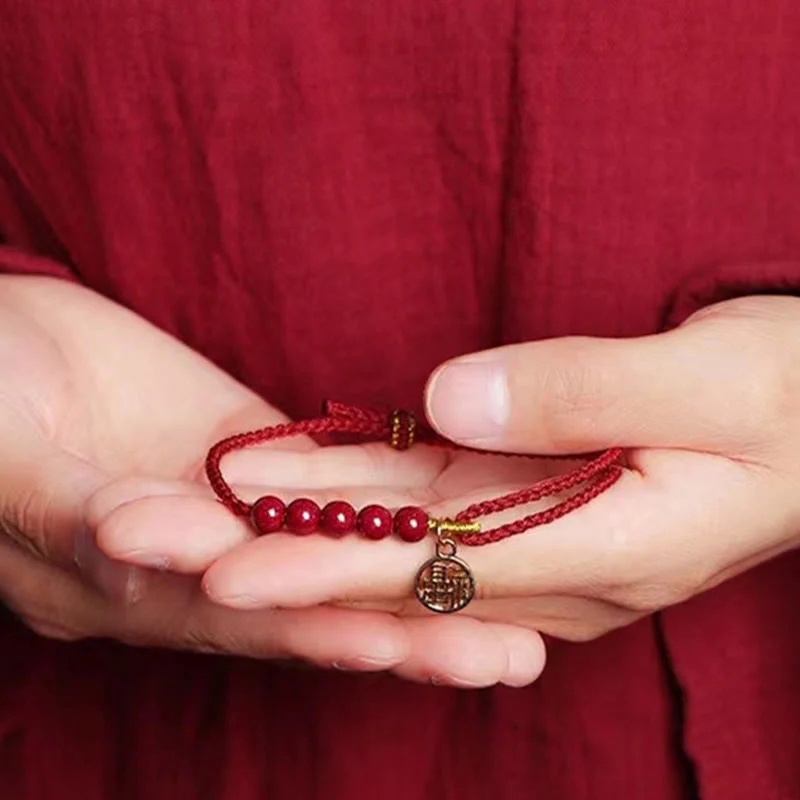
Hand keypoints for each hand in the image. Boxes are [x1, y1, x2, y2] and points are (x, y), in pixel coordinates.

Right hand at [0, 276, 542, 684]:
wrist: (0, 337)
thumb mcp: (9, 460)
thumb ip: (71, 510)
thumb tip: (145, 541)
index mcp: (123, 591)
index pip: (235, 622)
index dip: (314, 634)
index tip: (396, 647)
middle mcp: (191, 569)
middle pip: (312, 606)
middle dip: (407, 630)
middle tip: (509, 659)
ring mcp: (232, 510)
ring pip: (340, 552)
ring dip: (425, 578)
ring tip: (518, 615)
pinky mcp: (255, 456)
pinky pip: (335, 484)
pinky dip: (395, 505)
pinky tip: (467, 516)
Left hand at [171, 296, 799, 649]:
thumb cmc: (794, 400)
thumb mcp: (719, 383)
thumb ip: (587, 391)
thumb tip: (454, 398)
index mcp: (603, 551)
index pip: (434, 571)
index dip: (325, 570)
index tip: (223, 570)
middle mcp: (551, 559)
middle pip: (388, 563)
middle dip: (269, 556)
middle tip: (151, 539)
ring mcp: (532, 528)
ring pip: (392, 529)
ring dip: (289, 521)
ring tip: (186, 507)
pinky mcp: (524, 489)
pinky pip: (422, 494)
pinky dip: (346, 487)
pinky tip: (279, 477)